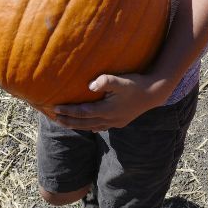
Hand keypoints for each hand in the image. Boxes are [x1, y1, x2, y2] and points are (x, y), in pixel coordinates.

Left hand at [51, 74, 166, 130]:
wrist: (153, 93)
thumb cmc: (136, 84)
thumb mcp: (122, 80)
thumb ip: (106, 81)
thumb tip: (90, 85)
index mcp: (107, 110)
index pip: (82, 112)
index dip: (68, 111)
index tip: (55, 108)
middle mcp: (109, 119)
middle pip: (84, 123)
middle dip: (68, 121)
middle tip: (54, 118)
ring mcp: (114, 123)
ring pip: (91, 127)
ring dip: (76, 125)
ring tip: (64, 122)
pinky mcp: (119, 122)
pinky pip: (100, 127)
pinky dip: (89, 127)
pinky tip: (86, 127)